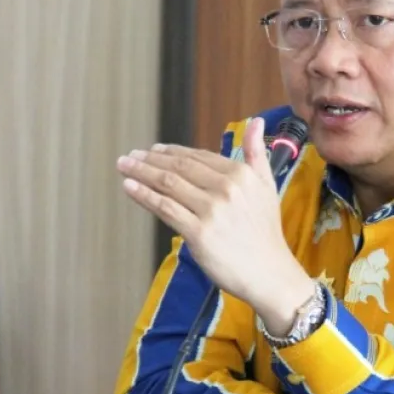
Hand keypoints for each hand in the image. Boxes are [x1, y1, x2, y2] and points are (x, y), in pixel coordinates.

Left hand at [116, 118, 313, 331]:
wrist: (269, 273)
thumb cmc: (265, 232)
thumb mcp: (267, 186)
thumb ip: (256, 152)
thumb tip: (255, 121)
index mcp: (241, 174)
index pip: (198, 157)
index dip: (172, 152)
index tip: (154, 150)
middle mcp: (226, 188)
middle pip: (179, 167)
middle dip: (150, 159)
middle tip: (130, 156)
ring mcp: (211, 210)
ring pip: (168, 184)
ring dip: (141, 173)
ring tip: (124, 166)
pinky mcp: (199, 233)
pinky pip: (165, 208)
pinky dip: (144, 196)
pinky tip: (129, 188)